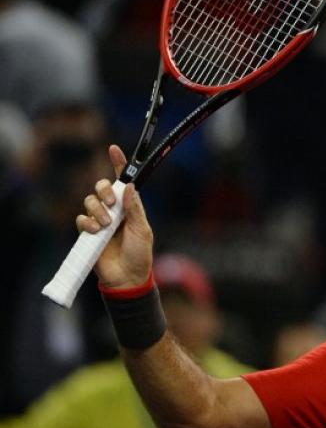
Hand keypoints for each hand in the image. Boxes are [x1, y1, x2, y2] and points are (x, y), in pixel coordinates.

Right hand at [75, 145, 152, 288]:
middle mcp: (114, 210)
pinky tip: (95, 232)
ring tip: (105, 225)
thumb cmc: (139, 254)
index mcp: (130, 207)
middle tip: (110, 203)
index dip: (118, 164)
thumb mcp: (142, 230)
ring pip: (89, 201)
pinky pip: (81, 219)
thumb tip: (130, 187)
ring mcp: (100, 221)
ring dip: (96, 210)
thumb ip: (135, 209)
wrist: (126, 278)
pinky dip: (87, 223)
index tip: (113, 149)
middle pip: (102, 187)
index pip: (123, 182)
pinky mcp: (88, 233)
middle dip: (104, 190)